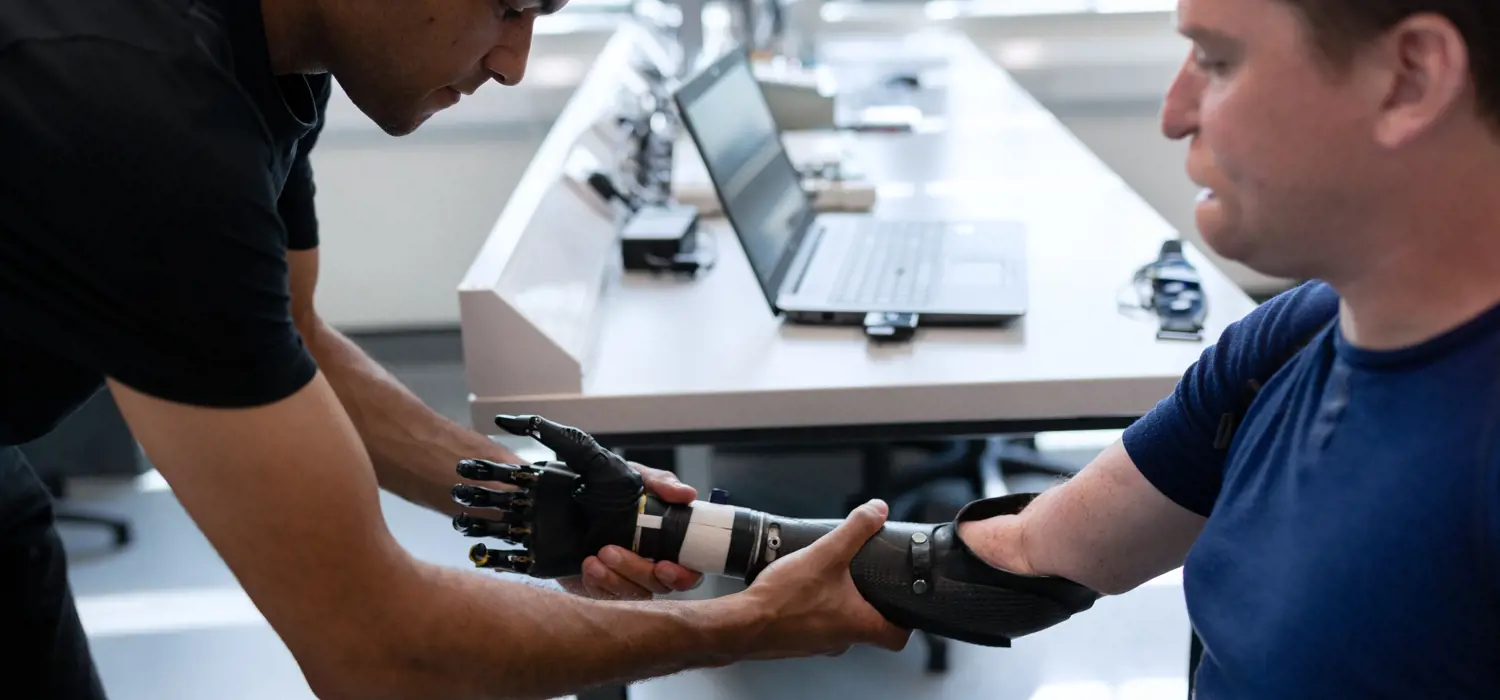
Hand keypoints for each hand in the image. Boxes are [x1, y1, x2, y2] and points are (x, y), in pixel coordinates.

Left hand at [562, 462, 704, 599]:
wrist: (581, 494)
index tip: (663, 566)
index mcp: (671, 545)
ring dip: (612, 580)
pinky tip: (587, 568)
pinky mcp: (604, 587)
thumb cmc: (620, 488)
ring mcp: (629, 579)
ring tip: (593, 561)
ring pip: (630, 594)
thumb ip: (663, 484)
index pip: (688, 573)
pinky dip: (596, 585)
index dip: (681, 576)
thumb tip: (686, 494)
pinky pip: (605, 598)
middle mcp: (653, 566)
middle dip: (635, 571)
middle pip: (657, 586)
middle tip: (610, 551)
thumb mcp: (641, 478)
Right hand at [737, 499, 911, 657]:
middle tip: (866, 581)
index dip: (906, 622)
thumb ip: (854, 530)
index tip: (904, 605)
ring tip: (829, 580)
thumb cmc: (784, 599)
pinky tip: (800, 592)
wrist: (742, 625)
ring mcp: (818, 645)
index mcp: (858, 626)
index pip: (896, 638)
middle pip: (868, 628)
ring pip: (839, 626)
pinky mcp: (796, 643)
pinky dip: (813, 611)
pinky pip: (814, 627)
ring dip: (838, 605)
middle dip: (868, 604)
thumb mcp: (825, 555)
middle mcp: (841, 642)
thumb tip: (878, 510)